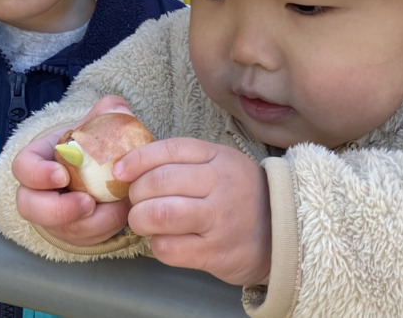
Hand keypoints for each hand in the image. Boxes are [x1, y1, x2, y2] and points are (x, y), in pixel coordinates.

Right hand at [11, 96, 134, 246]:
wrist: (99, 169)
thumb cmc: (91, 144)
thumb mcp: (96, 124)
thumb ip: (106, 112)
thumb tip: (116, 108)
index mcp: (37, 160)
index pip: (23, 168)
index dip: (38, 174)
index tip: (62, 174)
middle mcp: (37, 192)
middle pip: (30, 208)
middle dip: (58, 210)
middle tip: (87, 203)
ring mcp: (52, 217)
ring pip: (58, 230)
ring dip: (88, 225)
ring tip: (116, 210)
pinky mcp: (71, 233)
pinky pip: (82, 240)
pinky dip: (103, 232)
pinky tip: (121, 215)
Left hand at [114, 138, 271, 285]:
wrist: (283, 230)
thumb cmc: (238, 193)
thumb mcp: (219, 163)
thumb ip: (182, 161)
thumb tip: (130, 164)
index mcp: (218, 157)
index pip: (169, 150)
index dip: (137, 159)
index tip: (119, 170)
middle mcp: (220, 185)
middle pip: (159, 182)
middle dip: (136, 193)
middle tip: (137, 200)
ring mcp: (219, 220)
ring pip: (160, 215)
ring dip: (141, 219)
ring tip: (144, 220)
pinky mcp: (216, 252)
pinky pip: (169, 248)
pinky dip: (157, 244)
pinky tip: (165, 240)